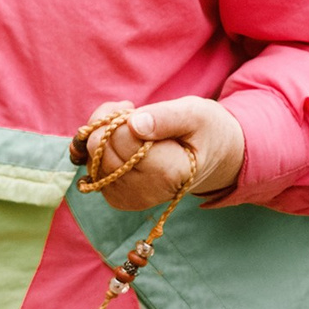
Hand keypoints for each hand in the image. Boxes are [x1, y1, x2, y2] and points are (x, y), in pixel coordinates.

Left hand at [73, 96, 244, 209]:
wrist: (214, 158)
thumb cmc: (205, 131)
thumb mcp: (195, 114)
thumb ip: (167, 117)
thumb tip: (135, 125)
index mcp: (171, 172)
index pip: (121, 138)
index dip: (121, 116)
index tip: (134, 108)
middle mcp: (150, 192)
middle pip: (102, 150)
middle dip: (107, 125)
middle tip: (128, 114)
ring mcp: (132, 199)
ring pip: (93, 160)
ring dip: (101, 138)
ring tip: (127, 129)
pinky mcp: (120, 199)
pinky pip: (93, 171)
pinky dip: (99, 153)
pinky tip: (120, 145)